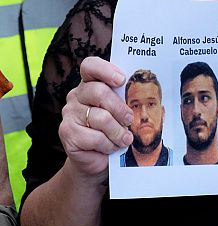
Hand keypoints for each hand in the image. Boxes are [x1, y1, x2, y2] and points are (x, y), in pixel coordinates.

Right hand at [58, 57, 132, 180]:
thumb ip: (127, 101)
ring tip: (123, 139)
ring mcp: (69, 114)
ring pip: (100, 118)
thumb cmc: (113, 130)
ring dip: (117, 132)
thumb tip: (143, 97)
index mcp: (91, 84)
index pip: (90, 66)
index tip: (121, 80)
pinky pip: (95, 137)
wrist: (97, 158)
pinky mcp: (67, 133)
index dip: (106, 70)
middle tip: (128, 120)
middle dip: (120, 109)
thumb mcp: (122, 113)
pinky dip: (108, 144)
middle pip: (99, 92)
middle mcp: (76, 95)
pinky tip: (110, 147)